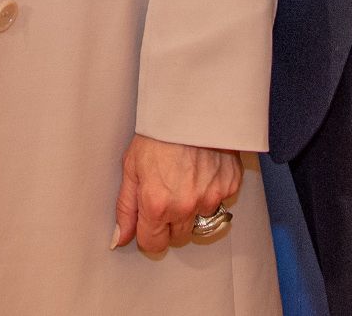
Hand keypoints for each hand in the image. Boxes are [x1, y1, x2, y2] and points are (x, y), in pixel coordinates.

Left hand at [112, 133, 242, 254]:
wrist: (190, 107)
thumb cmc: (159, 133)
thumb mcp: (131, 167)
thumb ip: (126, 207)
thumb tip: (122, 237)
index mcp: (156, 204)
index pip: (153, 244)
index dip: (148, 234)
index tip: (148, 222)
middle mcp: (185, 206)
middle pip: (178, 237)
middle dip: (170, 222)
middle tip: (166, 193)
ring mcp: (210, 198)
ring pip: (199, 220)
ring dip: (192, 207)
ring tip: (184, 177)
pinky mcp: (229, 187)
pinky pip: (219, 201)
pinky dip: (210, 190)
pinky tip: (201, 170)